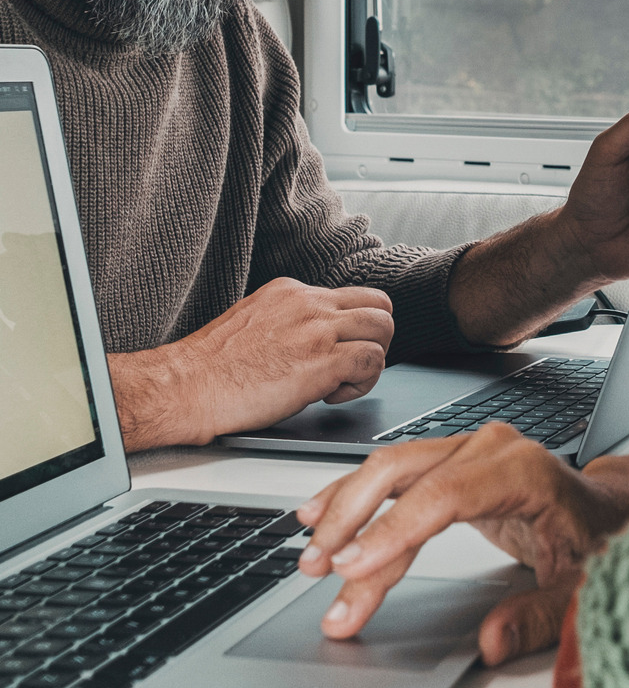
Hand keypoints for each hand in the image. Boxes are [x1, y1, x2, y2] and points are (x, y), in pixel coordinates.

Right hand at [108, 278, 393, 449]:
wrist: (185, 387)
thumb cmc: (209, 369)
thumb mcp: (253, 324)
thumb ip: (288, 323)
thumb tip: (310, 341)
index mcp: (290, 291)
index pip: (350, 296)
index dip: (352, 327)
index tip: (337, 350)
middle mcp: (308, 302)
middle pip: (379, 305)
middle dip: (374, 339)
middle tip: (350, 366)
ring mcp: (318, 329)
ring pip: (384, 328)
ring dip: (372, 361)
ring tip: (340, 383)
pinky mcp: (323, 360)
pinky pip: (373, 361)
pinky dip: (362, 383)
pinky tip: (330, 396)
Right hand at [295, 422, 628, 663]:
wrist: (612, 508)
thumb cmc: (602, 540)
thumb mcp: (583, 586)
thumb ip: (539, 617)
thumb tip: (492, 644)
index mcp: (520, 470)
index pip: (441, 495)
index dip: (391, 531)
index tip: (351, 568)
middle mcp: (489, 448)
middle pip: (401, 475)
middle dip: (352, 525)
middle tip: (318, 574)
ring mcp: (468, 449)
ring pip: (389, 471)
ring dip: (345, 511)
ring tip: (310, 555)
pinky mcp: (453, 462)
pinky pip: (395, 474)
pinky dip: (356, 496)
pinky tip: (323, 513)